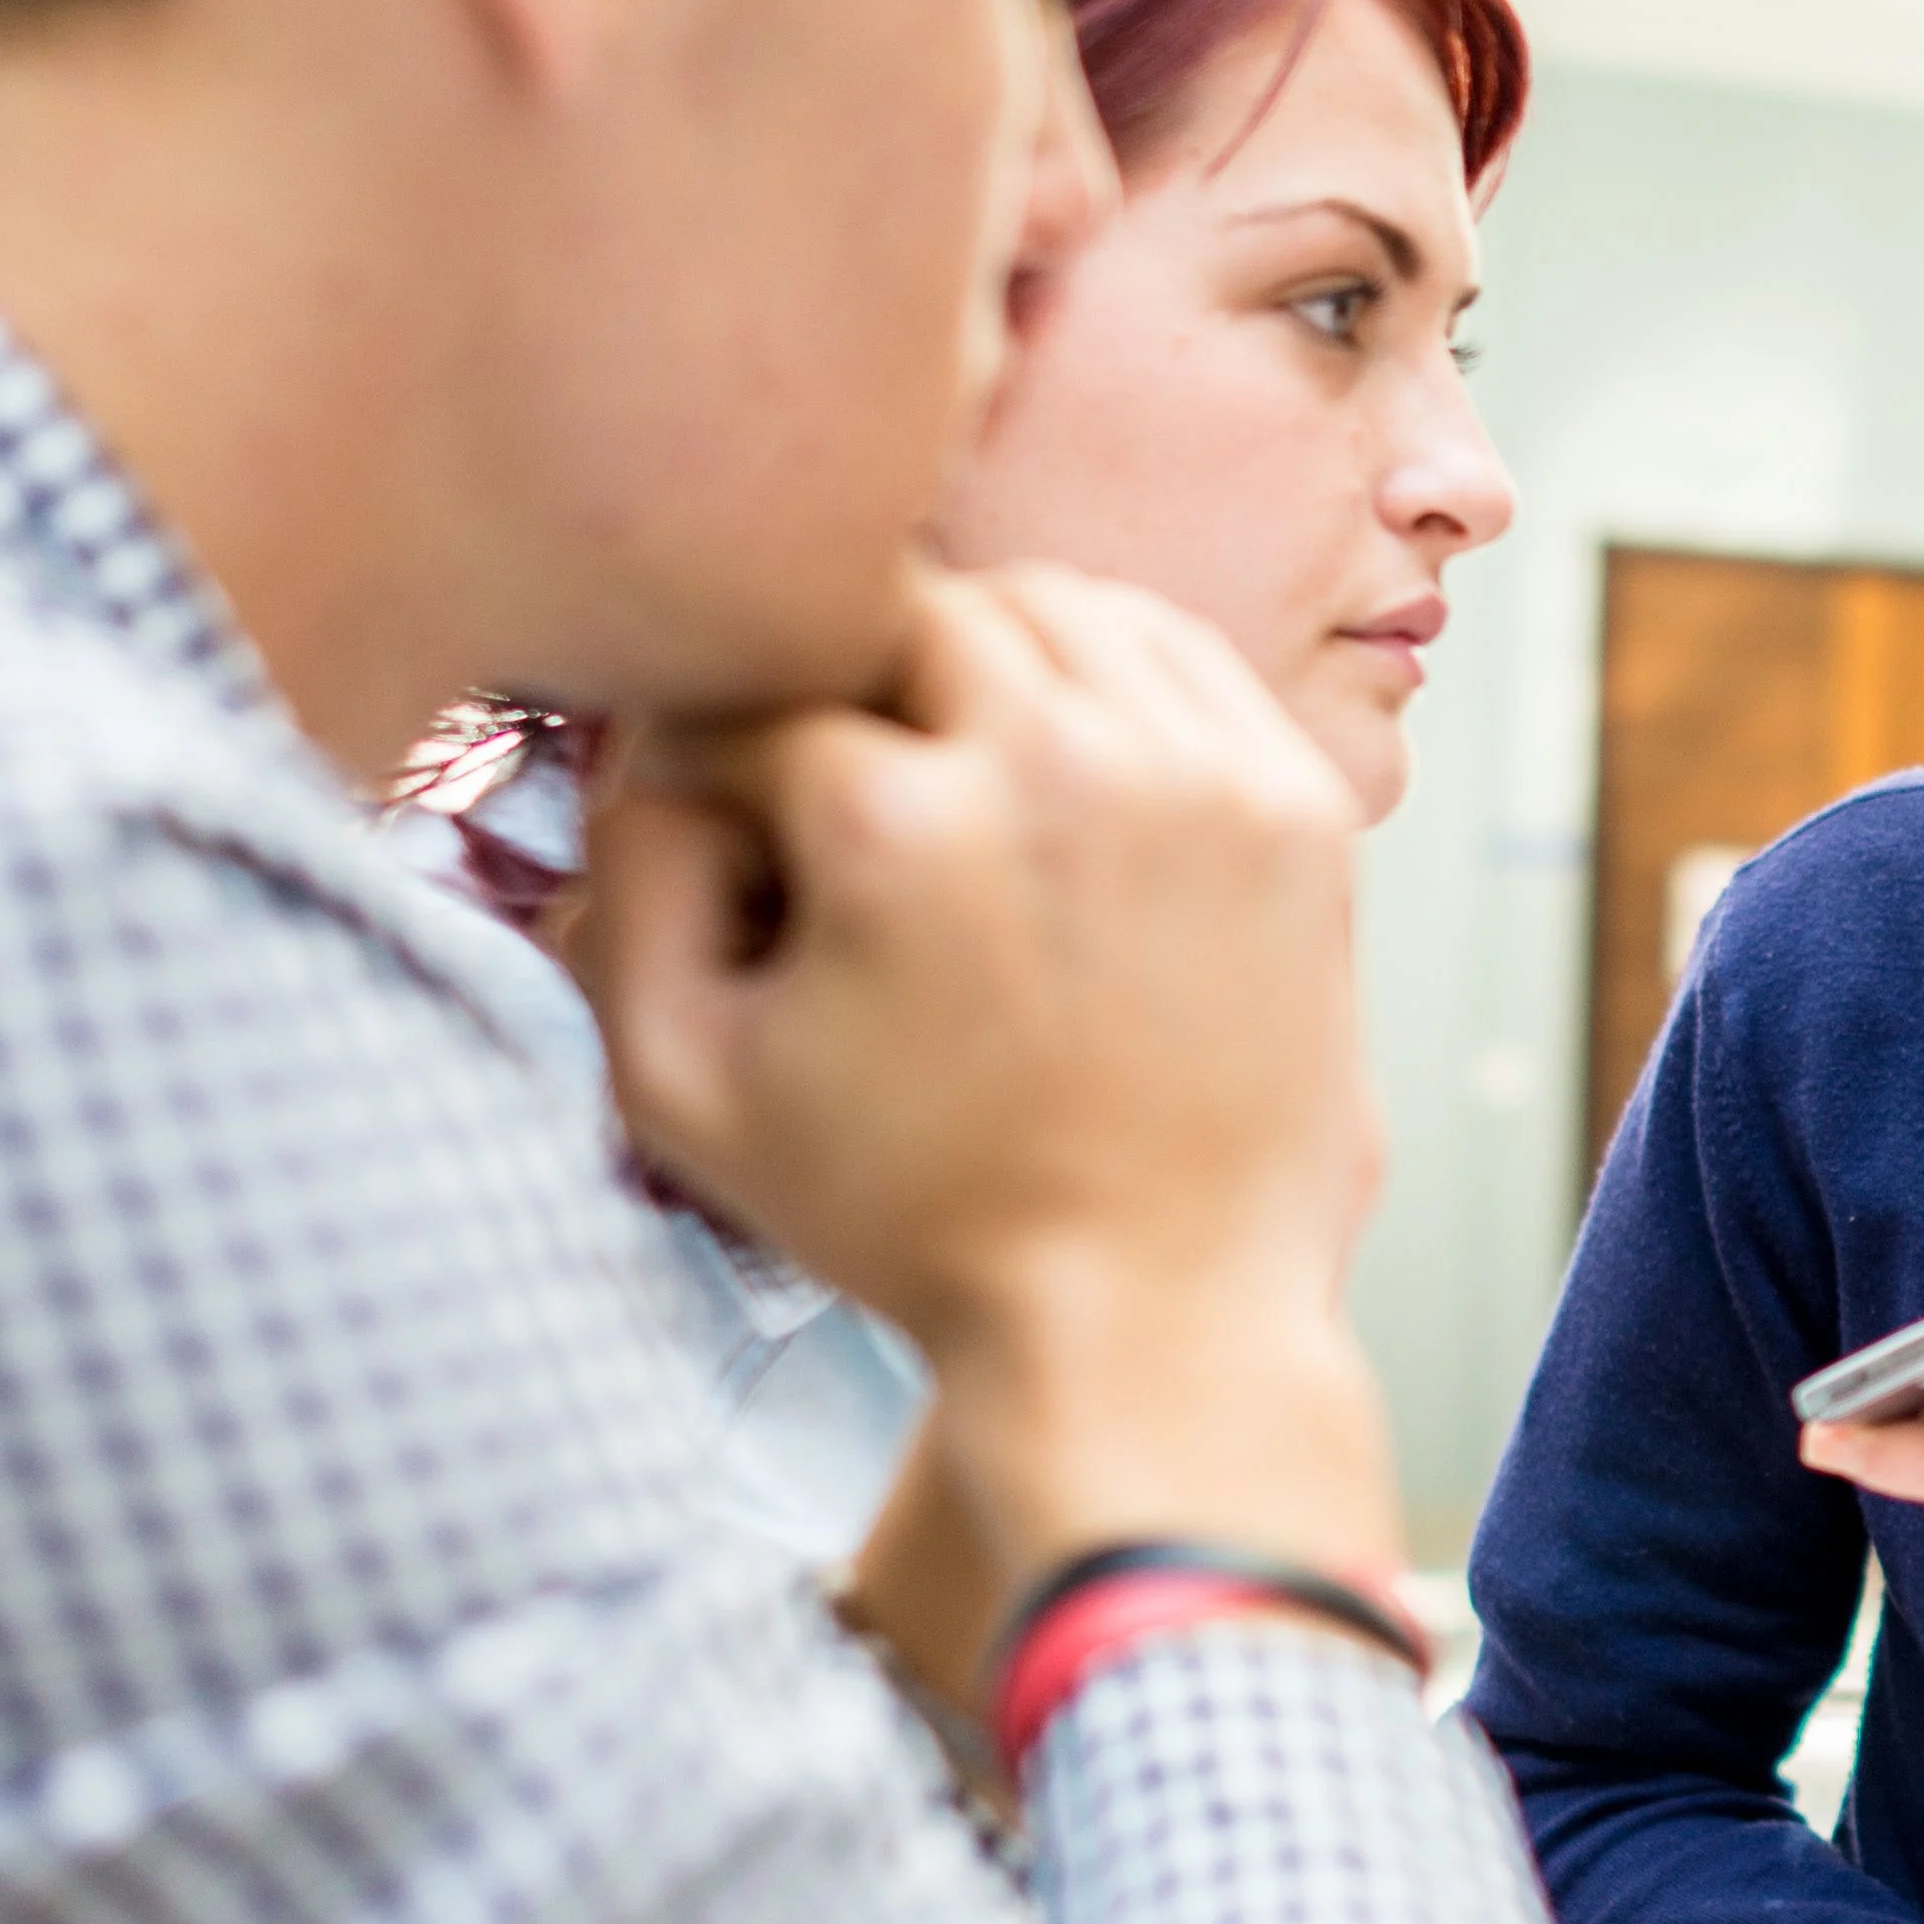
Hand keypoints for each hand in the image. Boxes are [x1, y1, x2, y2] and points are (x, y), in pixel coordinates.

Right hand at [579, 565, 1395, 1622]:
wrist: (1150, 1314)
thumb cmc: (914, 1218)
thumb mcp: (687, 1086)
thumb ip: (629, 888)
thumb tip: (647, 757)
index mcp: (896, 826)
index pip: (762, 704)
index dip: (719, 763)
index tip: (734, 828)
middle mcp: (1060, 766)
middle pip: (912, 615)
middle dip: (855, 688)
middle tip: (846, 783)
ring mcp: (1198, 778)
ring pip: (1057, 609)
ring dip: (984, 662)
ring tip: (952, 764)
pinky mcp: (1294, 808)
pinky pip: (1181, 661)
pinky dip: (1114, 683)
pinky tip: (1071, 766)